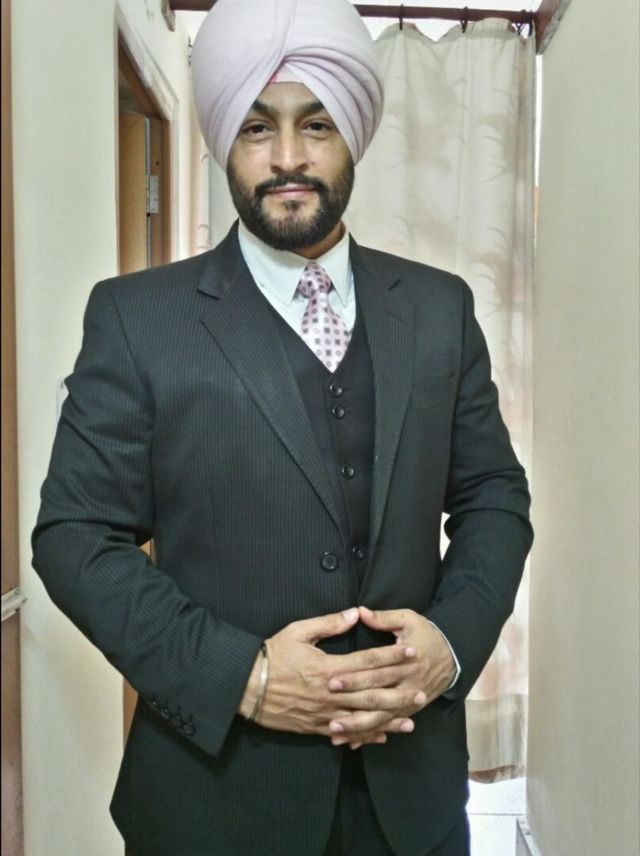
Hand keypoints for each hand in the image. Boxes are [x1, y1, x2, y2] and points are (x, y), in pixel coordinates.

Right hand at [238, 608, 418, 741]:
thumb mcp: (298, 631)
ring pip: (362, 718)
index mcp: (327, 666)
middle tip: (422, 693)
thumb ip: (328, 623)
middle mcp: (330, 692)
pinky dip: (364, 736)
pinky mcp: (315, 726)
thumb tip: (355, 613)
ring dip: (388, 719)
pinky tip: (381, 737)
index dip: (391, 657)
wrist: (246, 686)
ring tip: (411, 721)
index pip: (367, 661)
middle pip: (371, 693)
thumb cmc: (272, 654)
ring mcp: (324, 712)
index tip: (412, 652)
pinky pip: (345, 733)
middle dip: (399, 693)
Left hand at [327, 606, 455, 747]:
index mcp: (404, 661)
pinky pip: (387, 725)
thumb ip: (383, 618)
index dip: (353, 676)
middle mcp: (407, 684)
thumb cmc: (426, 635)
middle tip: (327, 711)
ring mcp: (408, 701)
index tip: (330, 680)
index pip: (375, 670)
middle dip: (351, 705)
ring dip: (358, 727)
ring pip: (381, 718)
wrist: (453, 656)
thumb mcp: (408, 619)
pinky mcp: (408, 711)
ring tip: (335, 731)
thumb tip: (359, 611)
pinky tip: (352, 742)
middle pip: (376, 697)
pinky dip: (370, 734)